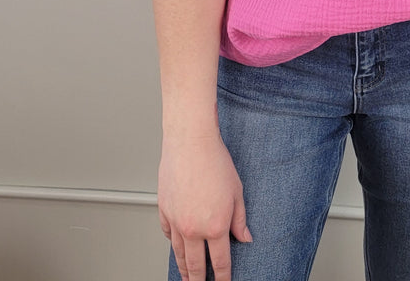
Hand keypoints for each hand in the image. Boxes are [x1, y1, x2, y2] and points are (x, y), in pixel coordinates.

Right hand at [158, 133, 251, 280]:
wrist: (190, 143)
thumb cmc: (215, 162)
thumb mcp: (237, 192)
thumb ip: (240, 219)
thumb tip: (245, 237)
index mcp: (215, 227)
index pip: (220, 262)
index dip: (223, 277)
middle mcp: (193, 229)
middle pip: (196, 266)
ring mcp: (176, 222)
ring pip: (179, 254)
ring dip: (184, 269)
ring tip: (187, 277)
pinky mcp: (164, 211)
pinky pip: (167, 235)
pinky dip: (172, 244)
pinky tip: (176, 247)